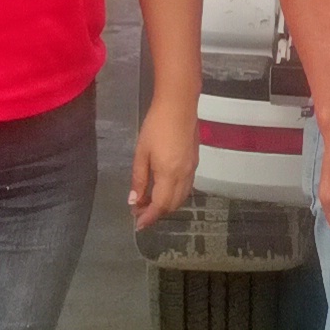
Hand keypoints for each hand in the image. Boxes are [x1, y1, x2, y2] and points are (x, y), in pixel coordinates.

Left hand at [128, 94, 197, 221]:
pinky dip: (175, 194)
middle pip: (172, 204)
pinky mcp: (195, 162)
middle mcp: (184, 176)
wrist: (179, 105)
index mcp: (169, 174)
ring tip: (149, 201)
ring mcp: (192, 169)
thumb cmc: (156, 126)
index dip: (149, 217)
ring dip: (167, 204)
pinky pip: (186, 187)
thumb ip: (139, 178)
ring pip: (182, 197)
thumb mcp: (141, 152)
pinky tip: (163, 188)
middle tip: (139, 210)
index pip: (160, 205)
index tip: (138, 224)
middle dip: (157, 212)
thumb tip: (134, 200)